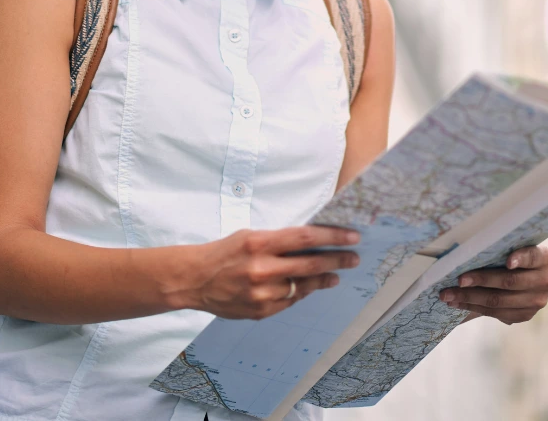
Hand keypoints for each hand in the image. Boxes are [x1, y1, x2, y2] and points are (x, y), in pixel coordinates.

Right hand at [182, 226, 360, 319]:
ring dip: (322, 280)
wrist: (195, 279)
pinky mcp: (260, 311)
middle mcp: (262, 268)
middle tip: (353, 257)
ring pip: (303, 286)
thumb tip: (312, 242)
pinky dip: (301, 292)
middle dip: (336, 260)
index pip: (306, 237)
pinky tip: (309, 287)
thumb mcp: (250, 236)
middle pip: (311, 264)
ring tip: (334, 275)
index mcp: (260, 243)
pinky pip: (289, 301)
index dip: (333, 236)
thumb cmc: (224, 252)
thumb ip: (278, 241)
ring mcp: (261, 293)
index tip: (351, 237)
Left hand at [438, 245, 547, 324]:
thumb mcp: (511, 247)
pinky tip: (457, 303)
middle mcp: (546, 280)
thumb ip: (500, 248)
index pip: (533, 256)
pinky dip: (474, 307)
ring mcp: (537, 301)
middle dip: (481, 280)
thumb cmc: (509, 254)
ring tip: (449, 295)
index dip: (521, 258)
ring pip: (500, 301)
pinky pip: (496, 313)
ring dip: (470, 298)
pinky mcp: (526, 315)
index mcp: (544, 258)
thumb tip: (468, 246)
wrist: (522, 276)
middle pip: (510, 281)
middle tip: (458, 280)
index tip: (507, 262)